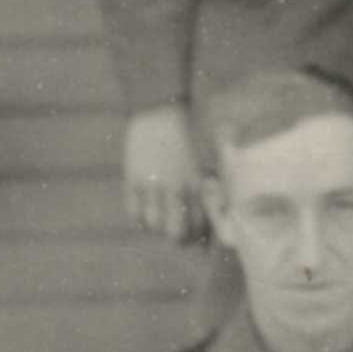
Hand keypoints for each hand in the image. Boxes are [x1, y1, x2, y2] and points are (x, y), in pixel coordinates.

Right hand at [122, 105, 206, 242]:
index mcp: (200, 185)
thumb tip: (219, 215)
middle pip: (176, 235)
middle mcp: (177, 189)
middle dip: (180, 238)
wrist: (161, 113)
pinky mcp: (133, 180)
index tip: (199, 237)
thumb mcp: (208, 162)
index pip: (201, 228)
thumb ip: (213, 189)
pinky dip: (140, 218)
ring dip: (159, 228)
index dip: (200, 238)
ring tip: (162, 219)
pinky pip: (134, 214)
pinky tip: (147, 209)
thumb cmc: (191, 138)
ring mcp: (153, 186)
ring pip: (153, 227)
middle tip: (179, 232)